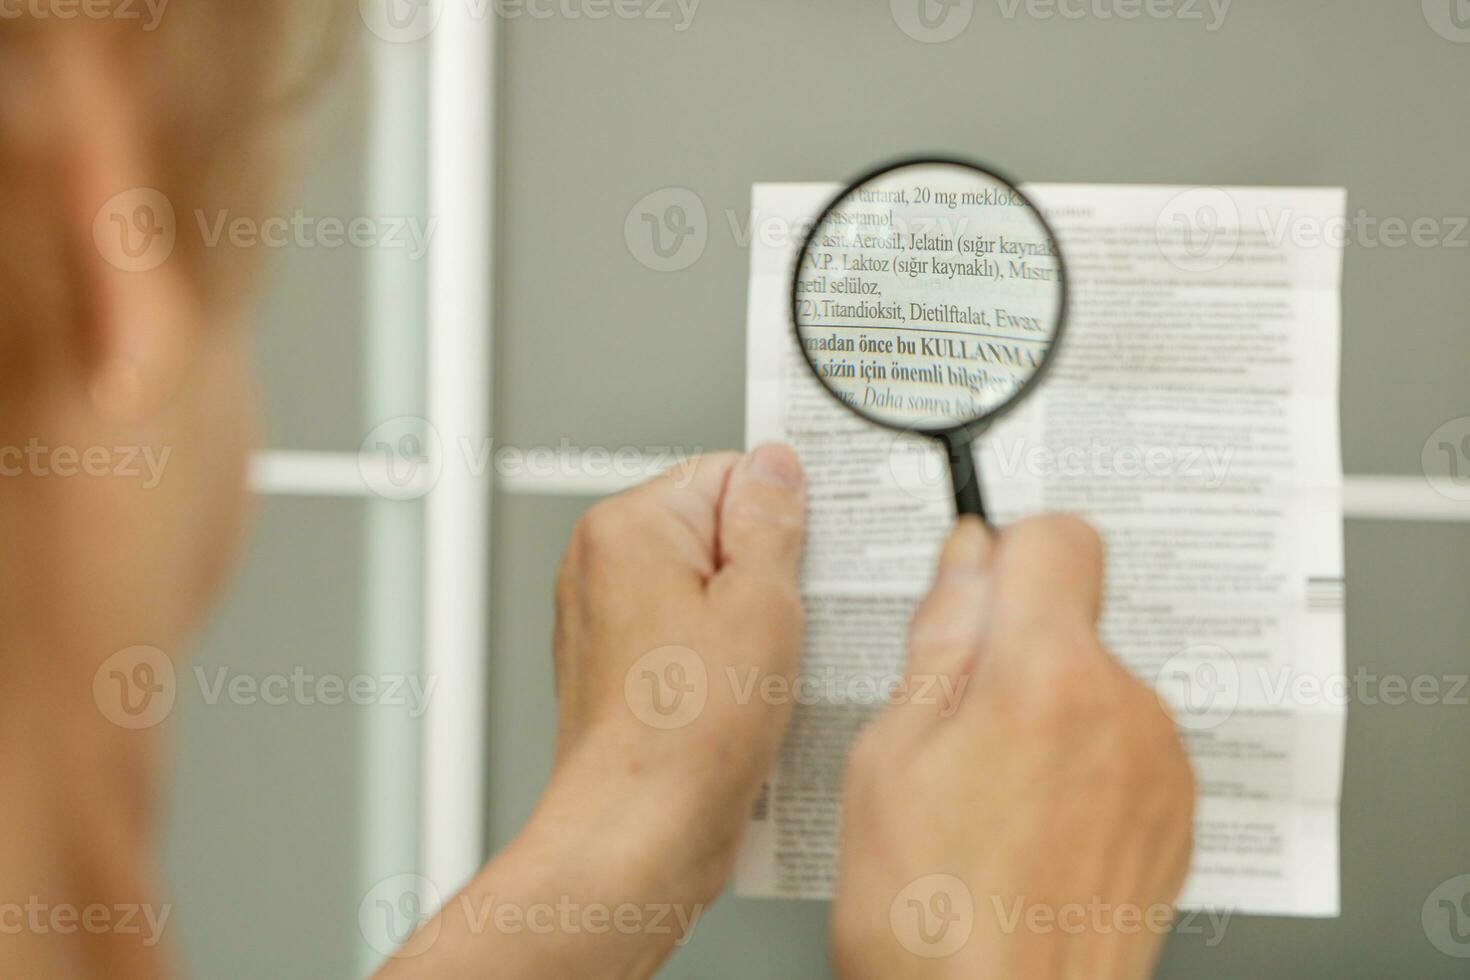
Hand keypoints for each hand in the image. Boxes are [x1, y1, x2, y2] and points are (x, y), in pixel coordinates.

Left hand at [378, 446, 806, 979]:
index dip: (783, 516)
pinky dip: (732, 661)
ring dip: (756, 623)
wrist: (639, 836)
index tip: (810, 556)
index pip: (729, 474)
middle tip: (797, 619)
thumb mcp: (761, 605)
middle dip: (770, 573)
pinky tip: (755, 696)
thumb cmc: (681, 737)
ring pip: (712, 592)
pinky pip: (696, 641)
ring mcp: (610, 623)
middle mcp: (604, 567)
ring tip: (772, 667)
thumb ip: (772, 522)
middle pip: (718, 533)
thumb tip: (776, 468)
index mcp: (627, 528)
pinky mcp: (628, 672)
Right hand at [829, 516, 1194, 979]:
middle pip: (1075, 615)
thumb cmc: (932, 923)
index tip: (974, 589)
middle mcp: (1125, 711)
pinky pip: (1124, 744)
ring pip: (1096, 681)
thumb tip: (962, 563)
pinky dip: (1081, 762)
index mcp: (1046, 679)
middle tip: (952, 725)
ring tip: (987, 795)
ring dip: (1048, 708)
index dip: (1005, 553)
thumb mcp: (888, 761)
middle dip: (1015, 644)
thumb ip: (937, 642)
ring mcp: (1161, 767)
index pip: (1058, 537)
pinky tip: (1028, 825)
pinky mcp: (1176, 816)